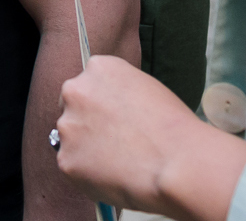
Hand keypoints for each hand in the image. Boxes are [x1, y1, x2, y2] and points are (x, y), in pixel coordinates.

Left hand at [55, 55, 245, 219]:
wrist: (178, 162)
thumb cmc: (174, 129)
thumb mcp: (146, 89)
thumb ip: (119, 94)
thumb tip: (109, 111)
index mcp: (98, 68)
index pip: (87, 84)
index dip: (100, 106)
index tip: (112, 120)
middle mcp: (75, 91)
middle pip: (72, 109)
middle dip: (87, 125)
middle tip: (113, 144)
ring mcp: (68, 126)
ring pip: (71, 140)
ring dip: (88, 151)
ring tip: (121, 163)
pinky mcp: (66, 159)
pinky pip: (74, 168)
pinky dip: (89, 176)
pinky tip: (115, 177)